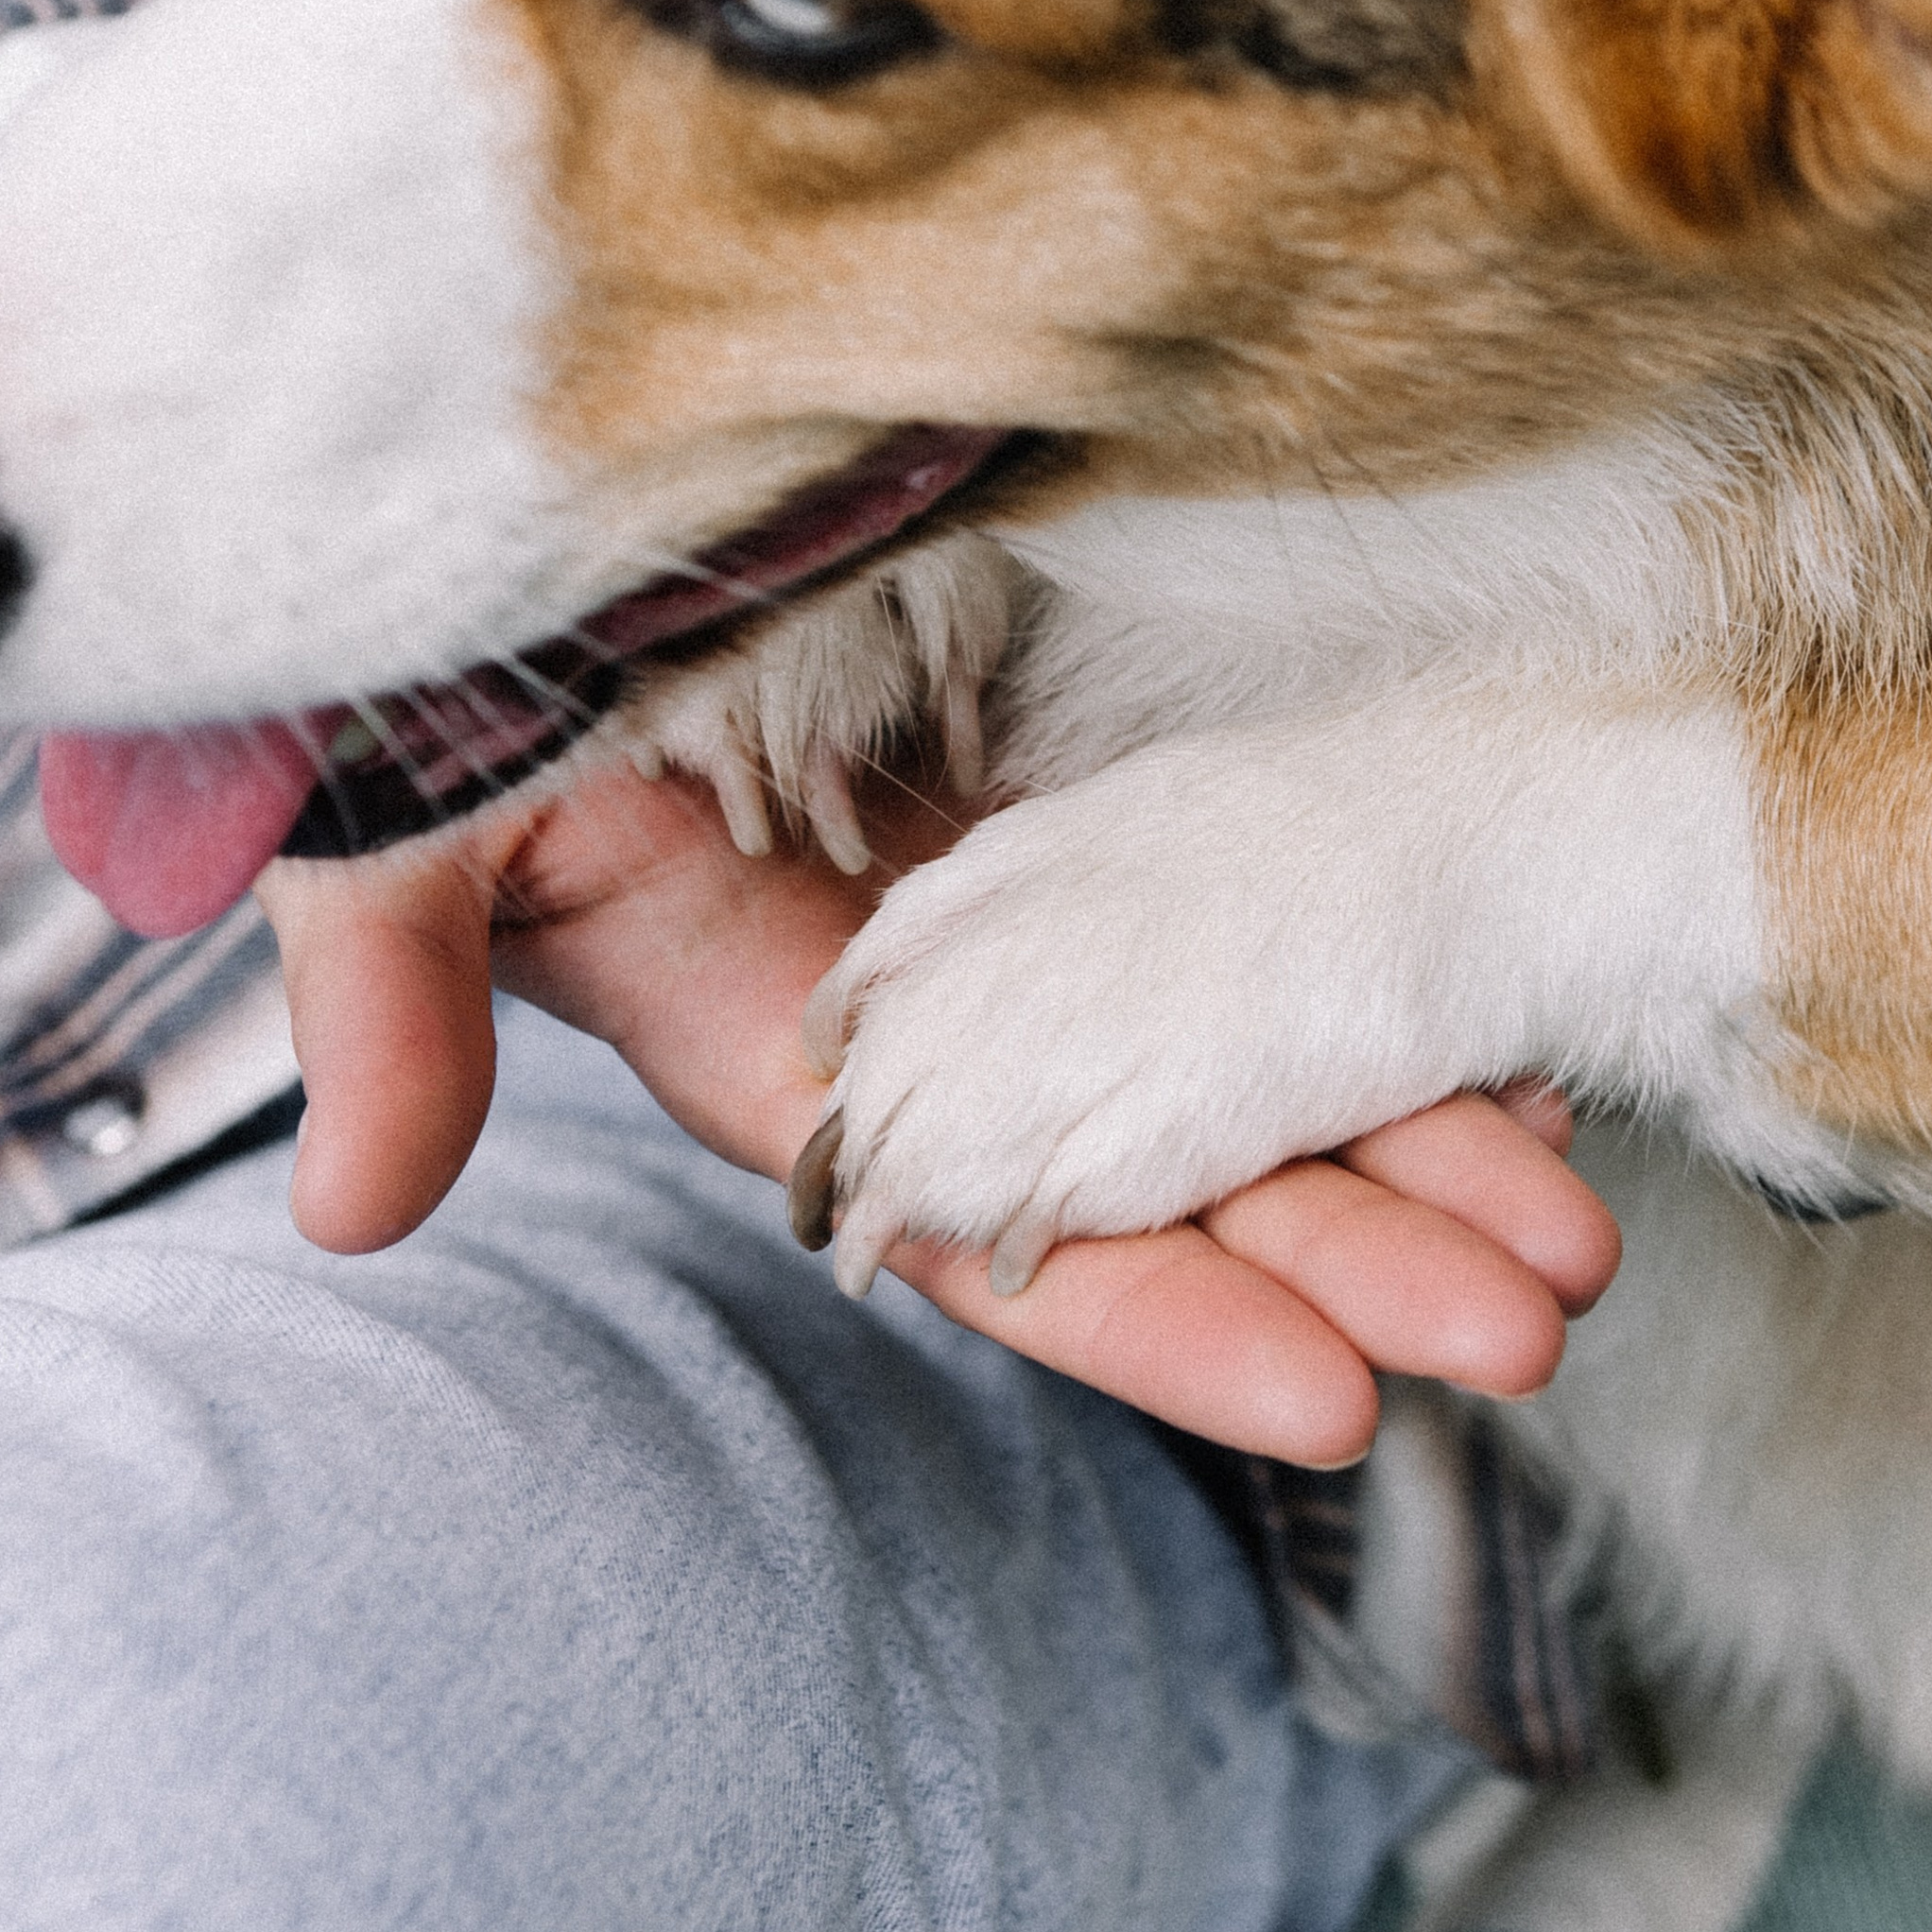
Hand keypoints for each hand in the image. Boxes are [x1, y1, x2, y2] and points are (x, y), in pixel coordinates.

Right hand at [256, 763, 1618, 1467]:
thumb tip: (356, 1206)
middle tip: (1533, 1320)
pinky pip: (1250, 882)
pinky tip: (1505, 1016)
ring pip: (1238, 1039)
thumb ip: (394, 999)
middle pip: (1162, 1164)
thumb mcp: (394, 832)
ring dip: (1404, 1133)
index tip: (1336, 1401)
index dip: (1155, 1311)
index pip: (985, 1216)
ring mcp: (1022, 883)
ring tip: (1575, 1218)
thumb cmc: (436, 685)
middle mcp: (930, 999)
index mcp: (780, 1041)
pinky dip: (1373, 957)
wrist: (525, 530)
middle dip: (1345, 1251)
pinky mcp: (1083, 761)